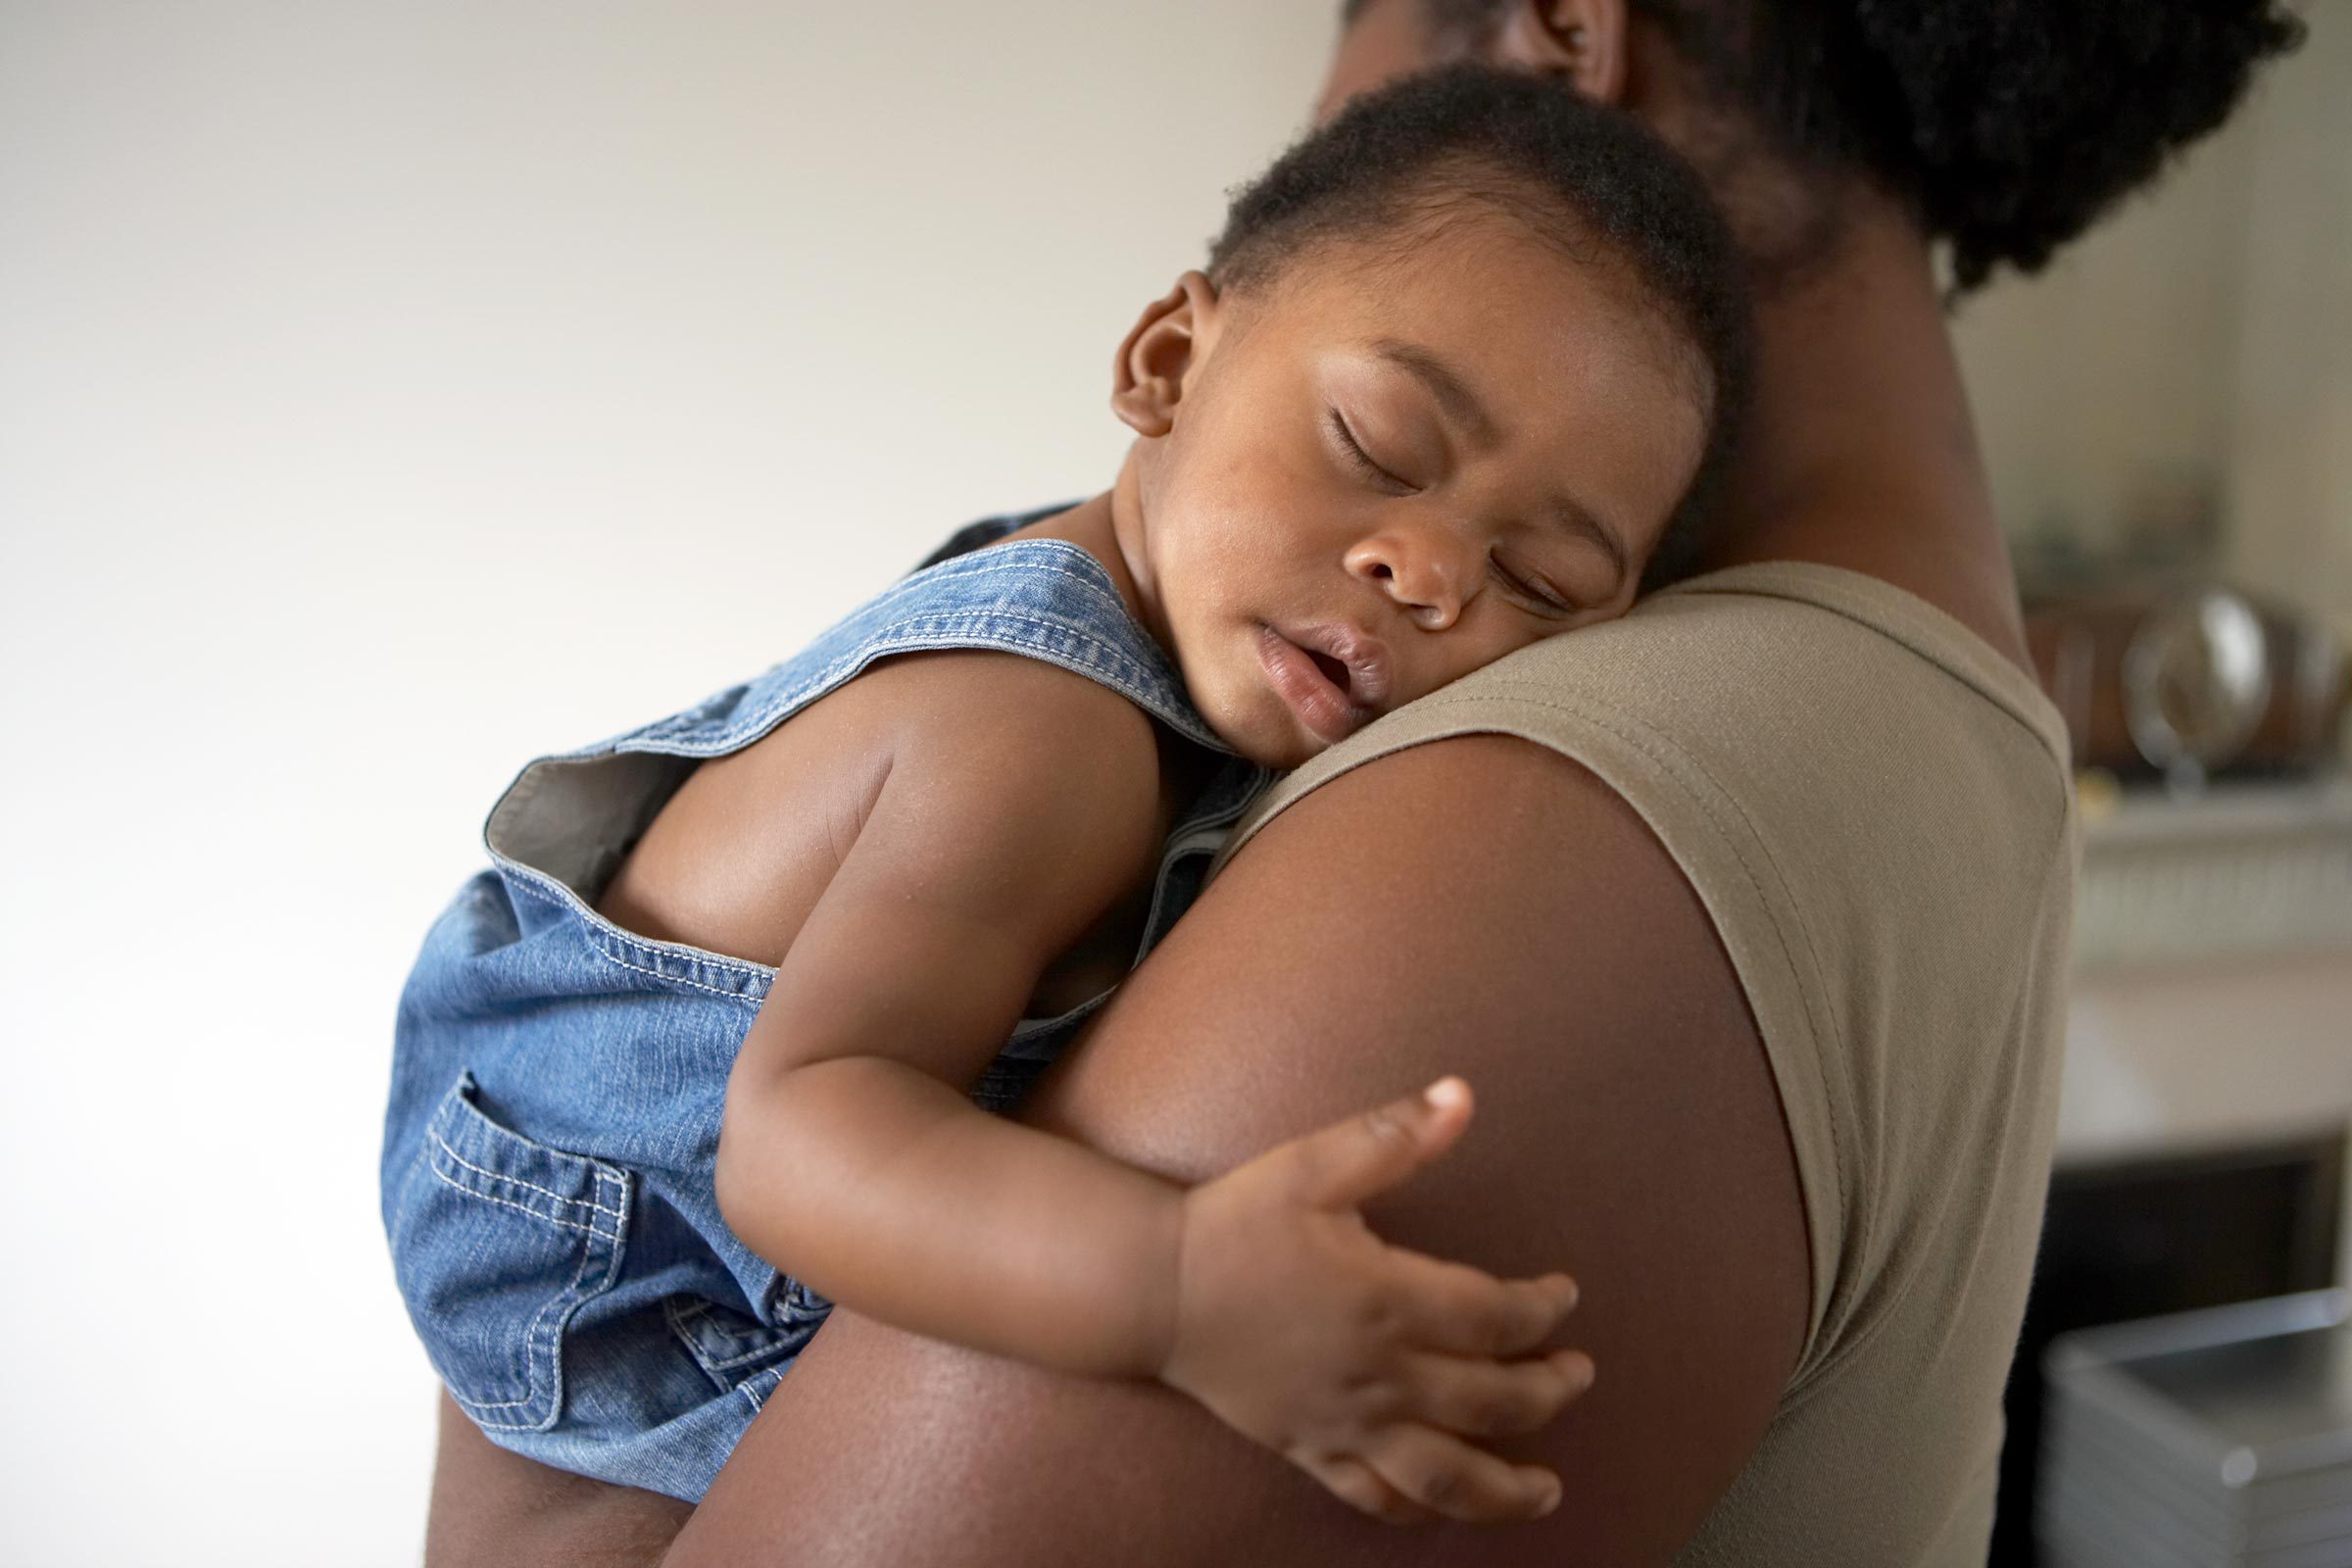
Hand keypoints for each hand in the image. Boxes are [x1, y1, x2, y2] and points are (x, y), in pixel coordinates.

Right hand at [1156, 1077, 1592, 1525]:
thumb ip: (1394, 1135)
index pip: (1497, 1318)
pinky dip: (1421, 1510)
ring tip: (1547, 1488)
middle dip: (1550, 1392)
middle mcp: (1378, 1374)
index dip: (1545, 1309)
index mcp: (1387, 1299)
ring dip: (1507, 1488)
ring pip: (1446, 1476)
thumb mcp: (1313, 1163)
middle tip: (1578, 1374)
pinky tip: (1448, 1506)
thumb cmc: (1236, 1222)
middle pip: (1492, 1402)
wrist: (1153, 1290)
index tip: (1564, 1295)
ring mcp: (1346, 1421)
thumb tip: (1463, 1095)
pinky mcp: (1311, 1449)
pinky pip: (1376, 1497)